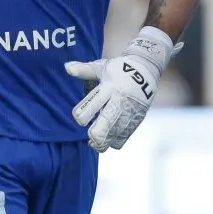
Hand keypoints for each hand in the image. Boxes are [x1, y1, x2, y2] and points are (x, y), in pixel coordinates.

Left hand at [64, 27, 182, 152]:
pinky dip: (118, 140)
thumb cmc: (118, 69)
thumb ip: (84, 70)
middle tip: (91, 139)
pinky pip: (128, 132)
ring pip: (119, 129)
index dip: (85, 111)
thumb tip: (66, 67)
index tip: (78, 118)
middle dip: (100, 132)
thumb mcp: (101, 67)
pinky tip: (109, 144)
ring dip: (107, 140)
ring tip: (96, 146)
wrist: (146, 69)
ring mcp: (131, 109)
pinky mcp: (138, 116)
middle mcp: (121, 99)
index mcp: (109, 86)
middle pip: (109, 119)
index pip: (95, 101)